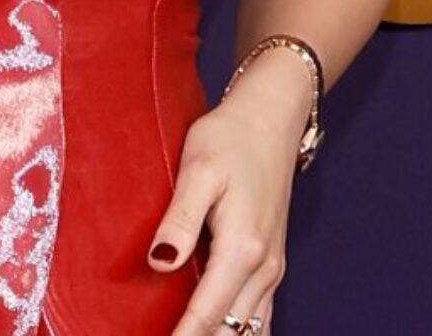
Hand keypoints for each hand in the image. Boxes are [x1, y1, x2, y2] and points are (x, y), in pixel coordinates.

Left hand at [147, 48, 312, 334]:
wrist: (270, 118)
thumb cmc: (230, 138)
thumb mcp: (198, 170)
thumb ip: (180, 219)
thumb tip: (160, 263)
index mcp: (242, 250)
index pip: (206, 316)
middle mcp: (263, 269)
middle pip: (229, 332)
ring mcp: (271, 269)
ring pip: (247, 329)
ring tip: (182, 335)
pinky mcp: (270, 263)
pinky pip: (257, 315)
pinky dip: (236, 330)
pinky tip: (213, 328)